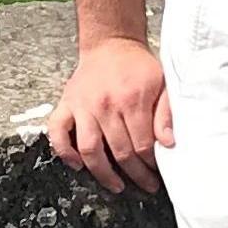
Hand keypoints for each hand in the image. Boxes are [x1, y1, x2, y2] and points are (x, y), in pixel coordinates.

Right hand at [47, 34, 174, 195]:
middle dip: (135, 175)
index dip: (150, 164)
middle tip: (145, 185)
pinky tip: (77, 165)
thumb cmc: (138, 65)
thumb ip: (166, 114)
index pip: (142, 145)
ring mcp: (83, 105)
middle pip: (120, 152)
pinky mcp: (66, 104)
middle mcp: (105, 105)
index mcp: (131, 100)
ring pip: (90, 149)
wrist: (111, 42)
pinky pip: (58, 132)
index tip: (156, 173)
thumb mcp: (162, 83)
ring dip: (103, 173)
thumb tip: (169, 143)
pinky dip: (64, 152)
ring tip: (116, 185)